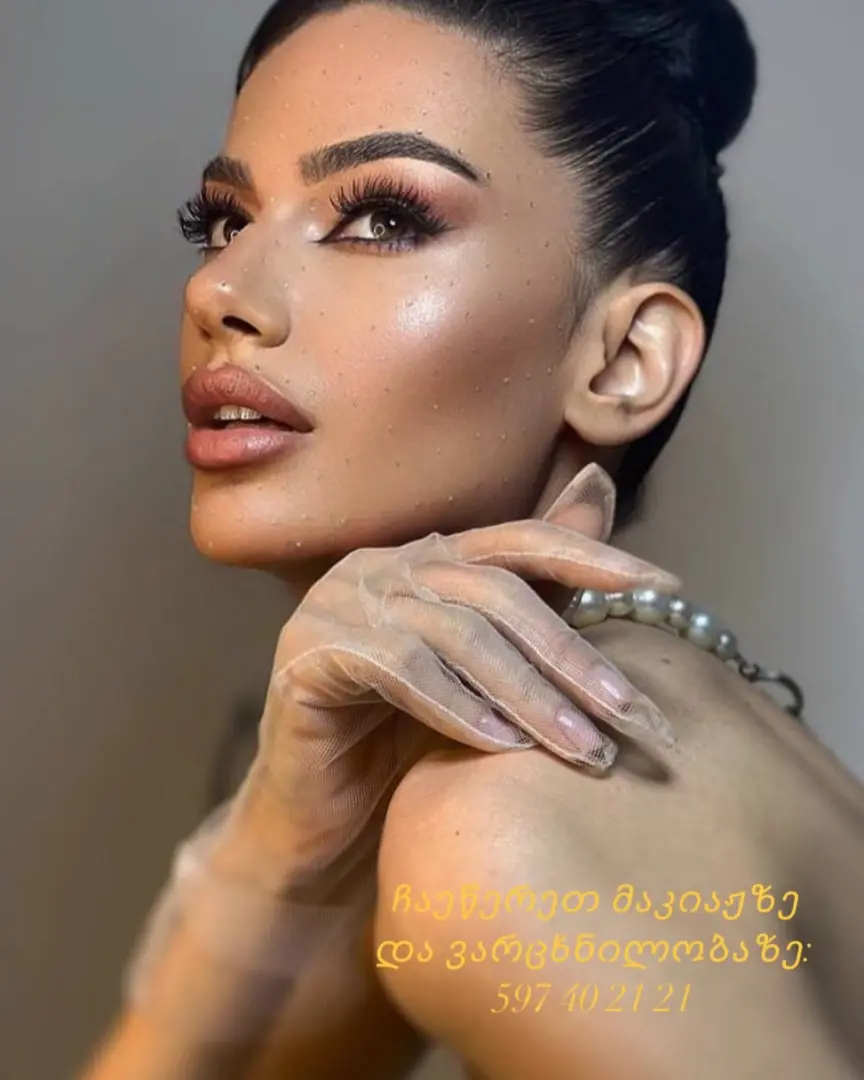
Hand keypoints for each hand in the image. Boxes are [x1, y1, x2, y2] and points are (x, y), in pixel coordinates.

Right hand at [238, 465, 679, 891]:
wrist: (321, 826)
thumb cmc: (408, 747)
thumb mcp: (488, 677)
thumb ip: (539, 598)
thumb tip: (599, 487)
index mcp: (429, 560)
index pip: (522, 542)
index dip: (595, 556)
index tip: (668, 586)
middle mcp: (383, 568)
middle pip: (497, 592)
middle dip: (573, 654)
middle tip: (634, 715)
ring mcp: (340, 605)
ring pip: (457, 633)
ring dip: (530, 694)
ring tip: (584, 750)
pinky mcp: (307, 655)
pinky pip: (399, 669)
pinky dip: (458, 708)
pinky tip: (502, 749)